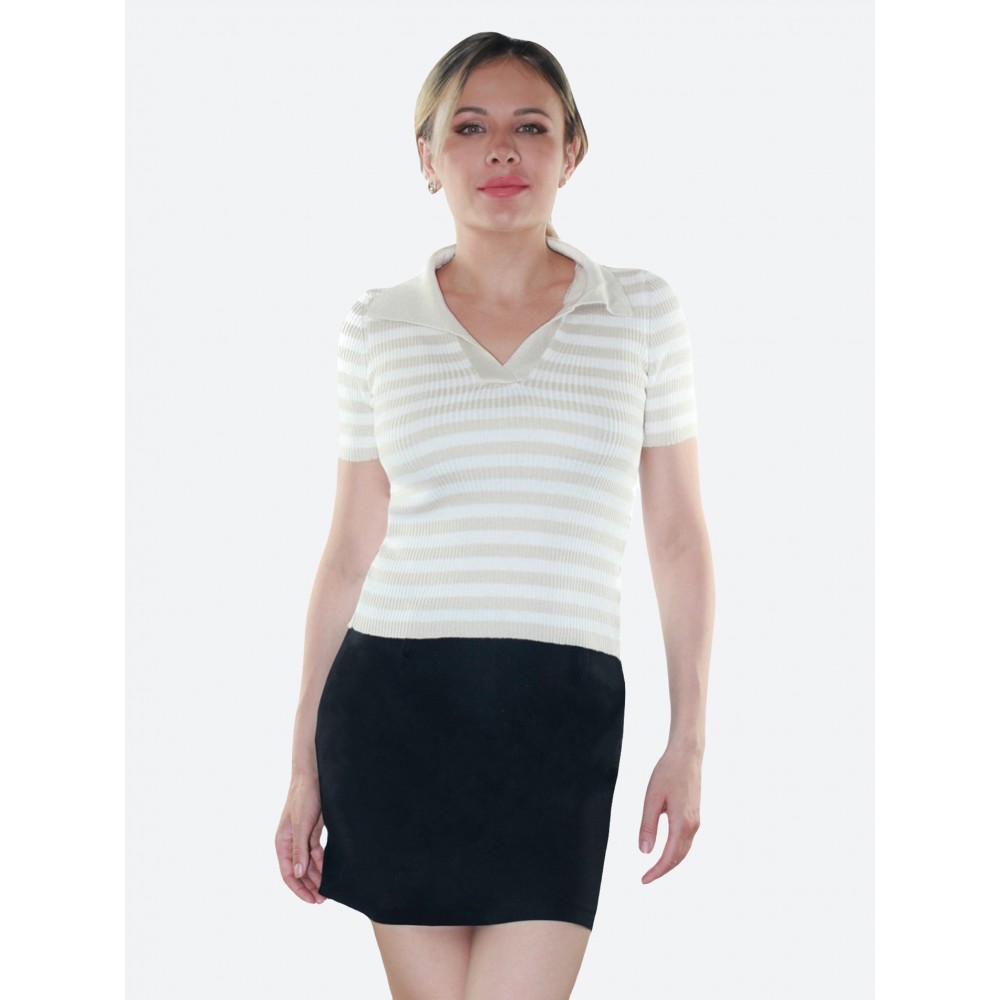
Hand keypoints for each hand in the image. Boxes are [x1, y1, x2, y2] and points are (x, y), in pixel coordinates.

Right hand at [275, 776, 326, 903]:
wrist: (314, 776)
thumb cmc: (303, 798)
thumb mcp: (301, 824)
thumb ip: (299, 849)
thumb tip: (298, 874)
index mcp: (282, 843)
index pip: (289, 873)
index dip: (299, 889)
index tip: (312, 900)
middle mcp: (291, 843)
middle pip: (299, 871)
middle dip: (309, 886)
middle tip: (323, 899)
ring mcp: (302, 837)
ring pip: (309, 863)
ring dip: (317, 876)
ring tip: (328, 888)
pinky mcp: (313, 831)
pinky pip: (317, 852)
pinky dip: (322, 862)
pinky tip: (329, 870)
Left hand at [637, 744, 702, 883]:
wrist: (687, 755)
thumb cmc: (667, 772)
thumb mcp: (651, 798)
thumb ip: (648, 826)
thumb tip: (645, 852)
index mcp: (682, 823)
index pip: (669, 857)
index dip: (657, 871)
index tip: (644, 880)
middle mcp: (692, 825)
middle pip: (678, 858)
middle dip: (663, 870)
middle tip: (646, 878)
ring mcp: (696, 821)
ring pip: (684, 851)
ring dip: (670, 862)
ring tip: (654, 869)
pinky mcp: (695, 816)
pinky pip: (686, 841)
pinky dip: (676, 851)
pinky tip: (666, 851)